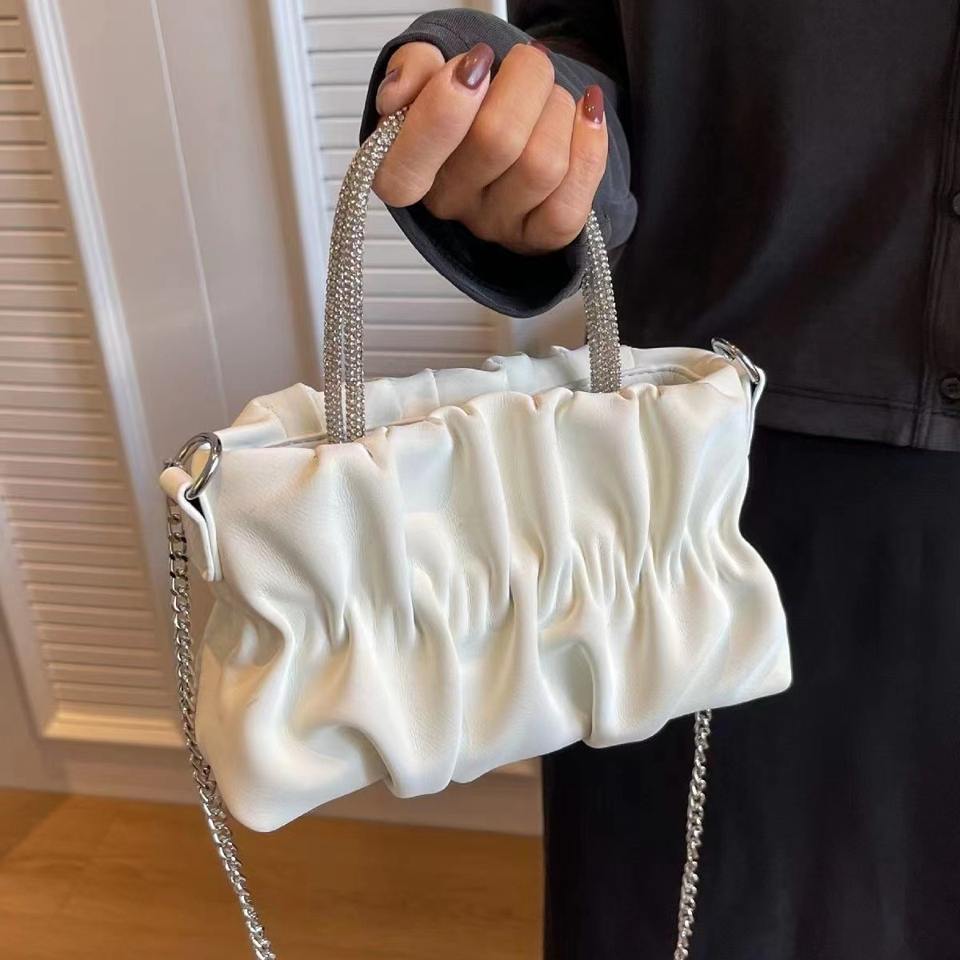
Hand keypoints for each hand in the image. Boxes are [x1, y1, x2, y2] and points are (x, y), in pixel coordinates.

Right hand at [372, 40, 606, 254]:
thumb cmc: (471, 101)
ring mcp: (496, 225)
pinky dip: (590, 145)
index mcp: (405, 171)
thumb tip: (400, 93)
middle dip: (525, 80)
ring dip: (559, 109)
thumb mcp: (429, 73)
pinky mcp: (541, 237)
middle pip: (494, 142)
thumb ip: (411, 69)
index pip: (407, 170)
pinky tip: (586, 115)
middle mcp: (449, 204)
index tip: (474, 66)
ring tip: (551, 96)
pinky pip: (571, 205)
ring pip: (542, 165)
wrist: (514, 122)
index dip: (442, 113)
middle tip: (528, 63)